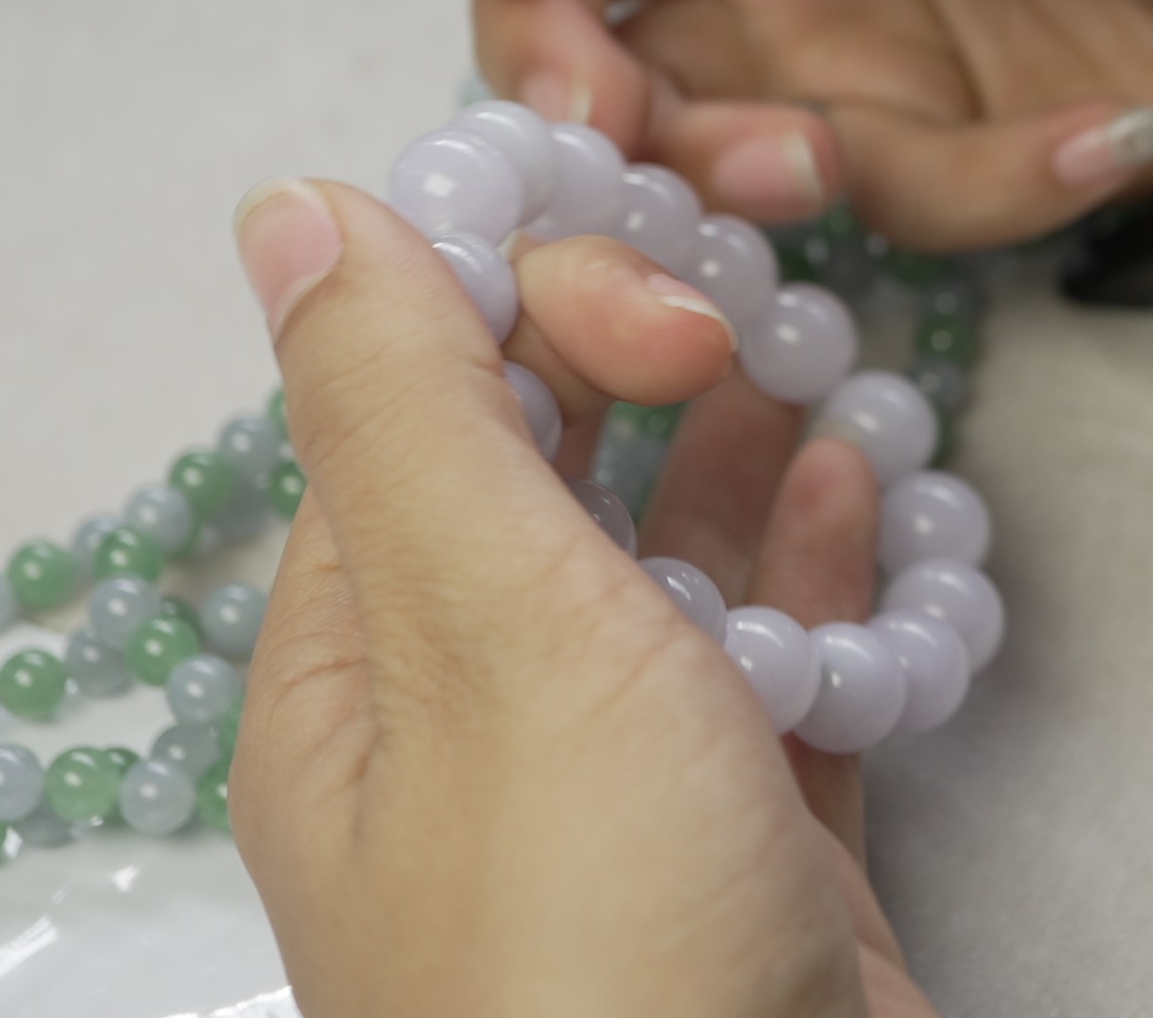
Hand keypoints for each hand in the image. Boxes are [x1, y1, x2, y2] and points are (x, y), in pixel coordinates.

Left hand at [224, 177, 937, 1016]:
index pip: (410, 407)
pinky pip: (771, 686)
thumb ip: (403, 406)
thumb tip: (290, 208)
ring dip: (740, 460)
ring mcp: (616, 805)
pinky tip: (862, 505)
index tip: (660, 291)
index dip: (522, 304)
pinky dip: (814, 587)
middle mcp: (470, 729)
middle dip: (641, 365)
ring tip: (821, 370)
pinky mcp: (747, 867)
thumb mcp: (488, 630)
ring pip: (671, 575)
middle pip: (544, 478)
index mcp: (357, 671)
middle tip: (750, 324)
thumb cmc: (596, 949)